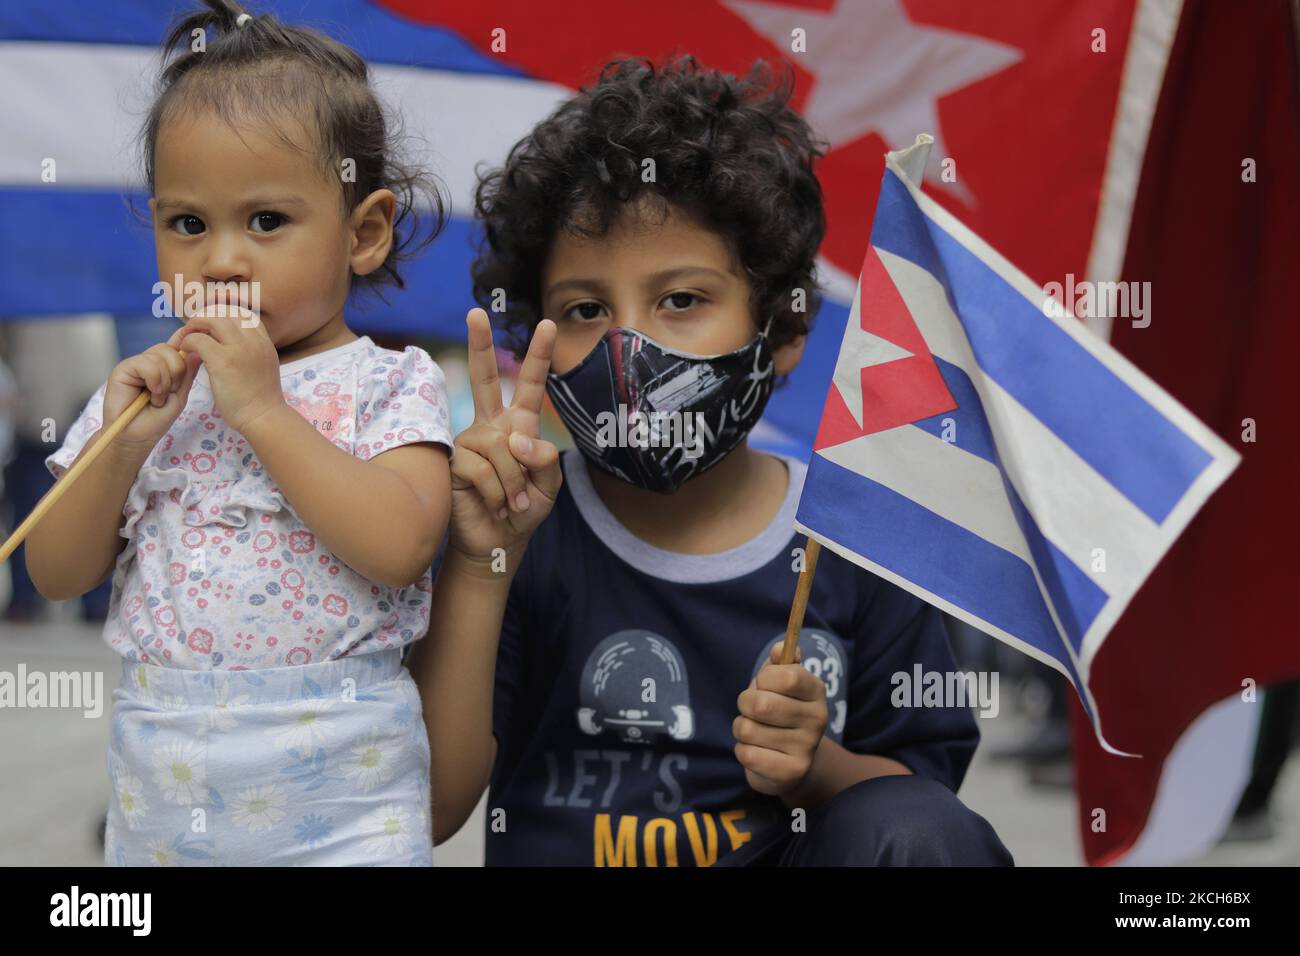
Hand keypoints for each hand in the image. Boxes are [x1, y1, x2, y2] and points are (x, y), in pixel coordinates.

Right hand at [102, 324, 202, 452]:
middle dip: (177, 373)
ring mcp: (135, 363)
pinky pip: (146, 363)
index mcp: (163, 366)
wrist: (137, 437)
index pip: (177, 345)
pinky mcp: (123, 369)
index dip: (185, 347)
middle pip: (171, 349)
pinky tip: (150, 394)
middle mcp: (148, 361)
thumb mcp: (180, 395)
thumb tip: (197, 351)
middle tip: (170, 392)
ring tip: (157, 398)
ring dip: (165, 381)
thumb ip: (187, 373)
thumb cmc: (157, 419)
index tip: (193, 361)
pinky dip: (154, 381)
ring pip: (160, 355)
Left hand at [175, 305, 283, 433]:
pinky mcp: (223, 361)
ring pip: (212, 319)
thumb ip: (250, 351)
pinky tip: (185, 351)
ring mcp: (239, 349)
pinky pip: (198, 340)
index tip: (210, 323)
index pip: (242, 313)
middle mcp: (253, 340)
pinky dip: (188, 342)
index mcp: (264, 341)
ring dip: (195, 325)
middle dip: (205, 316)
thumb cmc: (261, 399)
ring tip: (187, 338)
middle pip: (225, 312)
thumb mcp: (263, 366)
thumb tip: (229, 344)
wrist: (264, 417)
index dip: (223, 312)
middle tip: (194, 329)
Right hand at [448, 308, 561, 567]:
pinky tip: (493, 504)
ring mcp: (469, 440)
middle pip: (485, 379)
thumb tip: (519, 438)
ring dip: (514, 483)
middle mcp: (491, 425)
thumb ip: (545, 461)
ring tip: (513, 503)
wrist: (497, 542)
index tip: (547, 324)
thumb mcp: (548, 488)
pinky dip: (497, 492)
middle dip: (480, 345)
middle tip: (475, 312)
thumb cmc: (523, 511)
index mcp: (518, 425)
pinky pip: (483, 469)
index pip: (530, 386)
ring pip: (501, 447)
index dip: (539, 356)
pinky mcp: (452, 461)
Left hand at [734, 640, 828, 796]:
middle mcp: (818, 718)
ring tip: (756, 732)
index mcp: (816, 690)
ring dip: (742, 729)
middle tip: (752, 710)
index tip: (763, 684)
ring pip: (748, 729)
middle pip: (761, 704)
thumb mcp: (780, 683)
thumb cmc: (779, 711)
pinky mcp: (792, 772)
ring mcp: (807, 747)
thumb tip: (779, 649)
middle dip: (745, 704)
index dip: (764, 678)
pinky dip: (743, 751)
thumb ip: (780, 663)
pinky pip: (747, 754)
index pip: (786, 676)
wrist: (790, 761)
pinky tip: (758, 751)